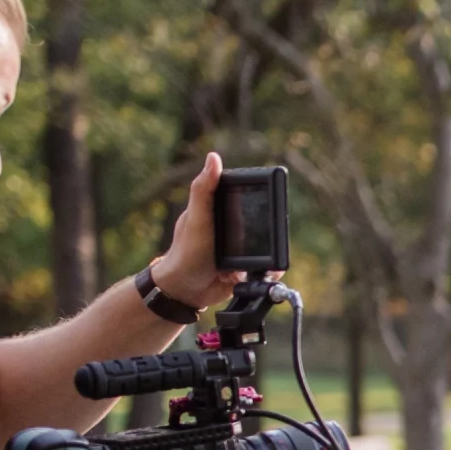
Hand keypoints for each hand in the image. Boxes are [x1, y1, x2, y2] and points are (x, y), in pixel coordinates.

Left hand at [153, 153, 248, 309]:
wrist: (184, 292)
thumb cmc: (185, 253)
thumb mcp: (197, 218)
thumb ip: (204, 189)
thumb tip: (213, 157)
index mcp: (220, 208)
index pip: (247, 195)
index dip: (258, 199)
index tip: (259, 209)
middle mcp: (232, 225)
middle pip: (261, 224)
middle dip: (260, 239)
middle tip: (241, 248)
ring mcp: (239, 247)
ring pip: (266, 249)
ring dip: (257, 261)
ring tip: (233, 268)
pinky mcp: (244, 268)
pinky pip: (263, 270)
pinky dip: (254, 275)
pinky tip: (234, 277)